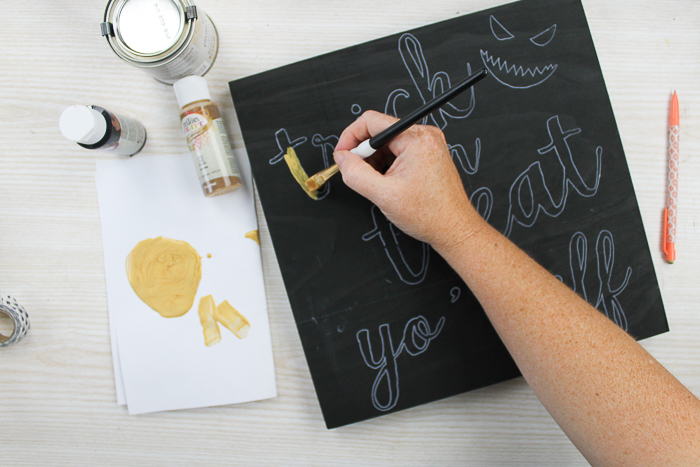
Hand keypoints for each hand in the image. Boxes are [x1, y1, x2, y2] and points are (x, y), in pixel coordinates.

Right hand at [334, 111, 480, 246]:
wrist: (454, 229)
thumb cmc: (430, 214)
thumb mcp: (383, 195)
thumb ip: (355, 173)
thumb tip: (341, 159)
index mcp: (416, 138)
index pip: (371, 122)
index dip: (350, 137)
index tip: (341, 155)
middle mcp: (424, 135)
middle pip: (379, 131)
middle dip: (364, 153)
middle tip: (358, 175)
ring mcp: (427, 144)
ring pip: (387, 143)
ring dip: (375, 161)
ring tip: (378, 184)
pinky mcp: (428, 154)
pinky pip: (398, 151)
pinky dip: (387, 165)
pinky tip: (388, 183)